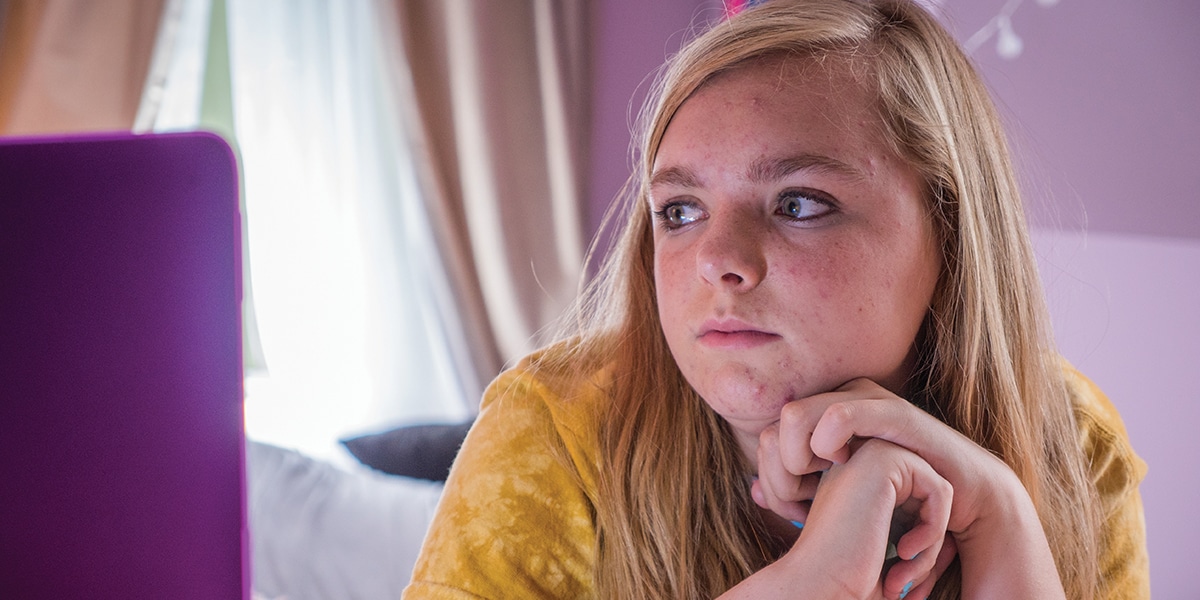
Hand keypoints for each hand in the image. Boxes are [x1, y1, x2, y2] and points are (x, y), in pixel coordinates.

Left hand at [756, 378, 1064, 597]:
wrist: (965, 504)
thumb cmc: (901, 505)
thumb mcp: (842, 502)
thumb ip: (798, 495)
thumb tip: (755, 489)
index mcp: (824, 418)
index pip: (768, 436)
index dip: (770, 474)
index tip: (789, 505)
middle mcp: (840, 400)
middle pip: (776, 424)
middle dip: (780, 469)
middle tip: (799, 499)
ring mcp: (866, 400)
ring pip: (795, 415)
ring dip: (796, 459)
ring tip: (816, 485)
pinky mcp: (890, 411)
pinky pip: (837, 416)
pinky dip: (824, 446)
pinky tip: (838, 469)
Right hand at [797, 437, 955, 598]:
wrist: (817, 588)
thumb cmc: (847, 583)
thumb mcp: (889, 563)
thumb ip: (918, 546)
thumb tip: (955, 542)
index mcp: (853, 486)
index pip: (912, 506)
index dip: (916, 547)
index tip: (898, 583)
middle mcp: (857, 465)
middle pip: (926, 498)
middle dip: (927, 545)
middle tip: (904, 582)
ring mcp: (866, 456)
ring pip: (936, 493)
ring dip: (931, 543)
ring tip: (904, 574)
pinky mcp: (882, 459)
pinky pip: (941, 489)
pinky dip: (934, 530)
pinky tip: (905, 552)